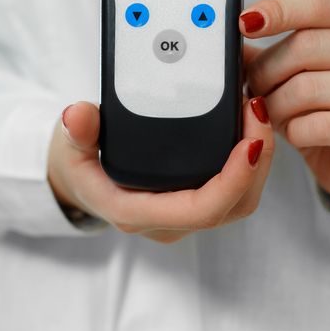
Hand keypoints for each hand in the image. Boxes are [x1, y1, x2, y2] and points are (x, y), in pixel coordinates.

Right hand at [47, 98, 273, 242]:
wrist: (78, 181)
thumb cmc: (78, 163)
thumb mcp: (70, 145)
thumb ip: (77, 131)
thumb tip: (78, 116)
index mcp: (139, 212)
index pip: (202, 209)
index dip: (234, 179)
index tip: (250, 141)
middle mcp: (169, 221)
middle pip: (234, 205)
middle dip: (258, 161)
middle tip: (259, 109)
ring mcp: (185, 214)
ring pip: (241, 199)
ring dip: (259, 158)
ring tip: (258, 110)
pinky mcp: (197, 199)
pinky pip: (236, 188)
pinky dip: (250, 158)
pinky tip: (249, 123)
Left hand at [240, 0, 329, 205]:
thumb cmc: (324, 105)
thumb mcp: (295, 69)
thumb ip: (265, 51)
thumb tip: (226, 43)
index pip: (316, 4)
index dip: (278, 11)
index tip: (245, 22)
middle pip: (305, 46)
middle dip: (266, 70)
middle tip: (253, 87)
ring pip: (308, 88)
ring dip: (276, 105)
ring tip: (272, 113)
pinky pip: (320, 126)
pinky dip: (296, 133)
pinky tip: (297, 134)